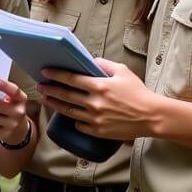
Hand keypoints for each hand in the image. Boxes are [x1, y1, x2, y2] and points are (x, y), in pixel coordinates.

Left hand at [38, 59, 161, 141]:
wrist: (151, 116)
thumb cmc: (138, 92)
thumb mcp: (123, 71)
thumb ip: (104, 64)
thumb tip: (89, 61)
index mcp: (99, 86)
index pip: (71, 79)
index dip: (55, 74)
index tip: (44, 71)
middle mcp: (94, 102)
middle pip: (65, 95)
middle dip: (50, 90)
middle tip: (39, 86)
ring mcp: (95, 118)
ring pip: (68, 111)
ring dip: (55, 105)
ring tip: (46, 100)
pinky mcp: (98, 131)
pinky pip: (80, 125)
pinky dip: (73, 120)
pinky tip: (68, 115)